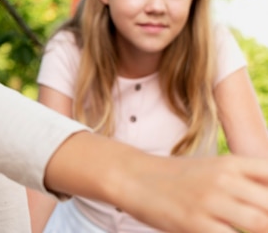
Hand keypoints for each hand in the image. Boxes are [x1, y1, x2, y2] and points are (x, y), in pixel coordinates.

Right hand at [125, 155, 267, 232]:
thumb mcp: (213, 169)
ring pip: (260, 223)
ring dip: (261, 228)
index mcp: (231, 163)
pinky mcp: (195, 224)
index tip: (265, 208)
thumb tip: (265, 199)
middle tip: (260, 224)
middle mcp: (224, 180)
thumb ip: (246, 181)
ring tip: (249, 228)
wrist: (134, 178)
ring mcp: (210, 202)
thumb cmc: (177, 178)